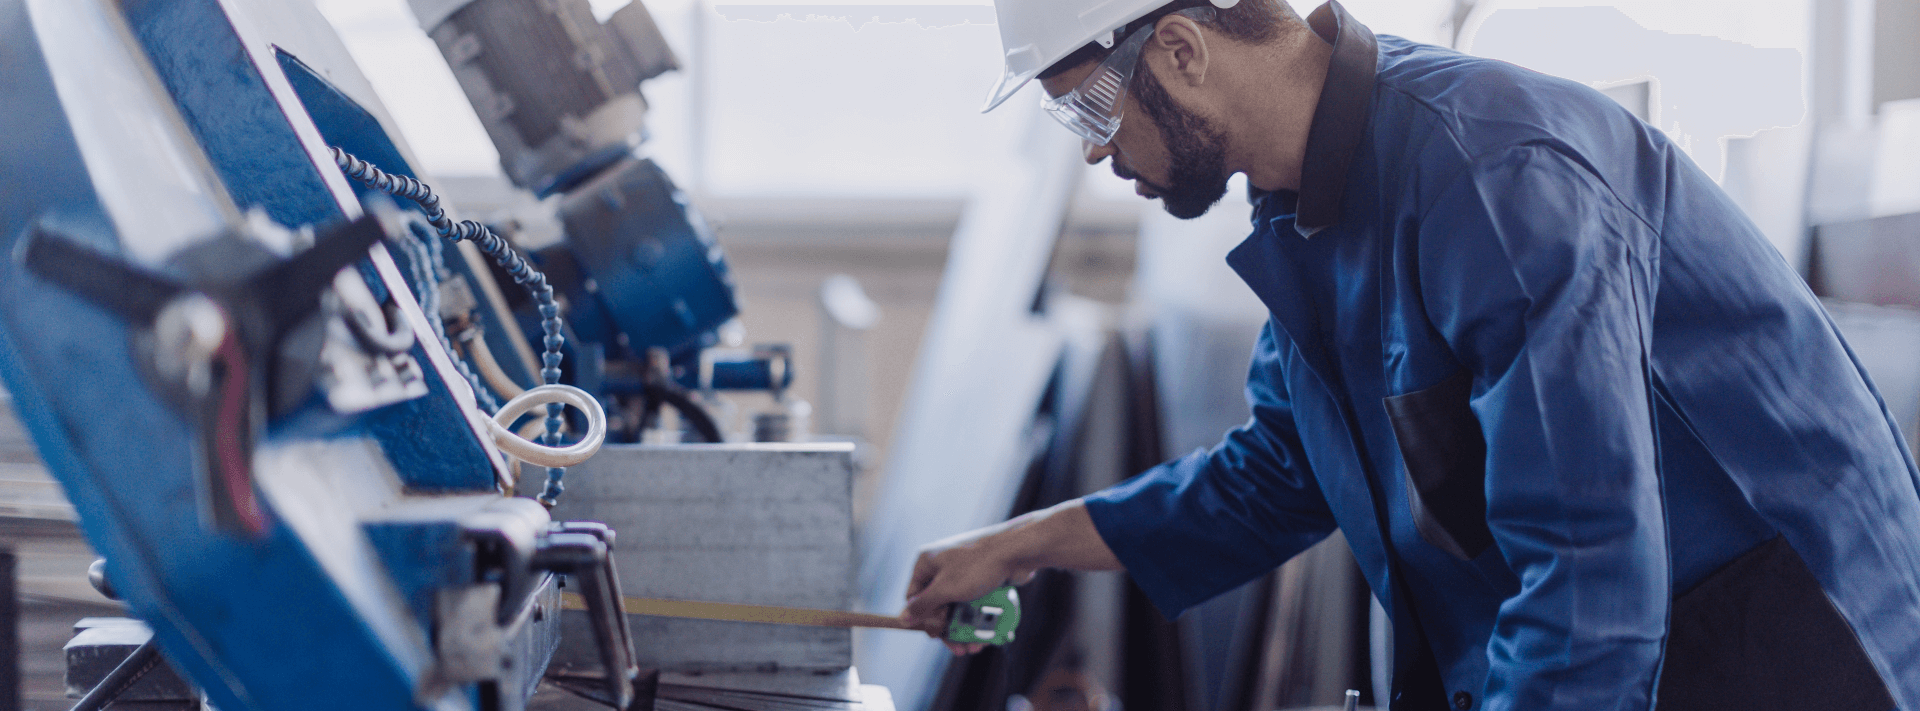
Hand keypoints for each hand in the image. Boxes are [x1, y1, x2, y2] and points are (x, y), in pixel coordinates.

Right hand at [899, 528, 1035, 651]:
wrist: (1017, 551)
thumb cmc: (978, 566)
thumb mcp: (946, 589)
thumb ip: (923, 605)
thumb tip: (903, 618)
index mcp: (927, 562)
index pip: (914, 596)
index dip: (923, 618)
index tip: (935, 634)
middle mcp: (942, 566)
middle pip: (937, 606)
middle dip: (948, 629)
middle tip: (958, 648)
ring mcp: (962, 572)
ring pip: (957, 607)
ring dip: (964, 629)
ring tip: (974, 647)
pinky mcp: (980, 578)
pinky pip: (973, 603)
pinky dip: (976, 618)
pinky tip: (983, 635)